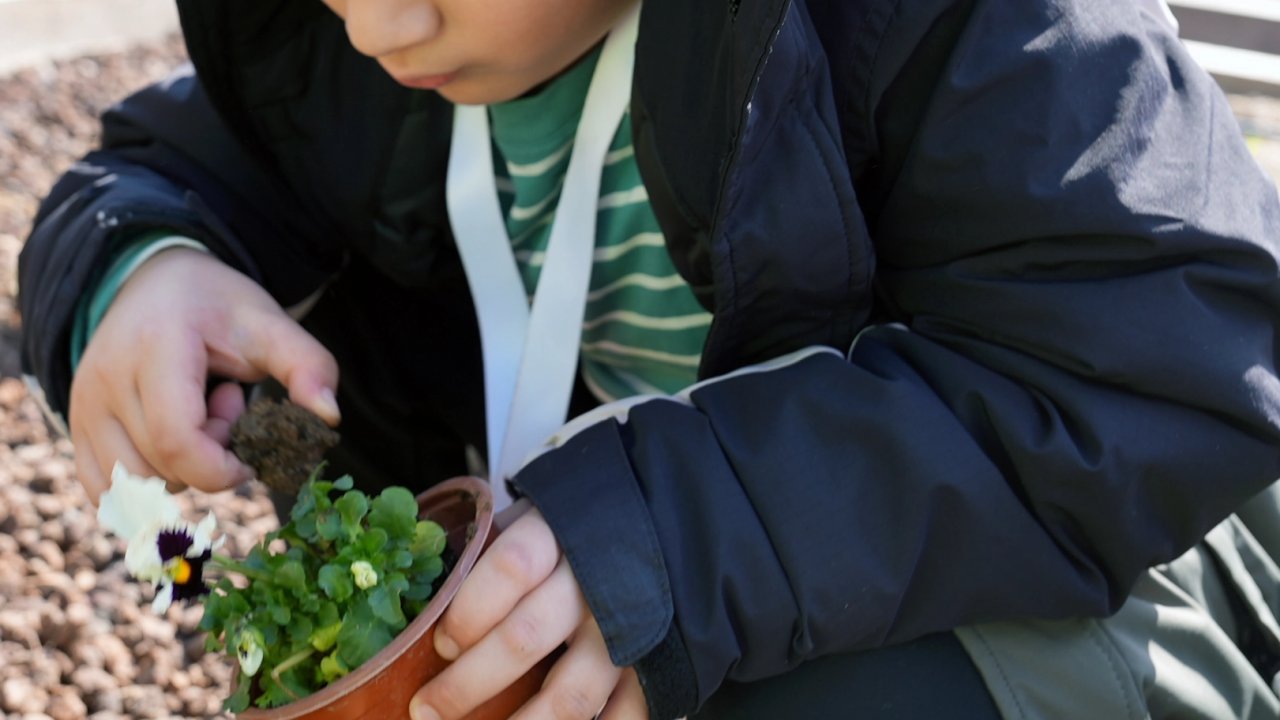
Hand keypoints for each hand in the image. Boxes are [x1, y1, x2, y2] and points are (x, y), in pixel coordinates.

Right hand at [69, 247, 339, 503]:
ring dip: (176, 470)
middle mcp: (106, 378)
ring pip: (133, 486)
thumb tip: (330, 417)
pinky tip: (167, 440)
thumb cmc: (219, 307)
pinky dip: (146, 481)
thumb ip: (309, 366)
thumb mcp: (271, 325)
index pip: (178, 441)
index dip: (223, 467)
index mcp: (156, 348)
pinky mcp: (74, 426)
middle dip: (208, 459)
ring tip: (194, 415)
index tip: (250, 450)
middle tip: (224, 408)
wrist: (156, 281)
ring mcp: (81, 405)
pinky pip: (104, 489)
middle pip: (161, 468)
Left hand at [410, 508, 647, 719]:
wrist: (651, 525)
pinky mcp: (655, 666)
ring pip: (570, 695)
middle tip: (428, 709)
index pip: (511, 570)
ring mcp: (629, 629)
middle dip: (467, 684)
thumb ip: (487, 552)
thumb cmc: (568, 531)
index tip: (442, 644)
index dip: (469, 613)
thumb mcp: (530, 521)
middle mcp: (596, 582)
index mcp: (560, 534)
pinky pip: (625, 717)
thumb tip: (420, 600)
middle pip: (526, 638)